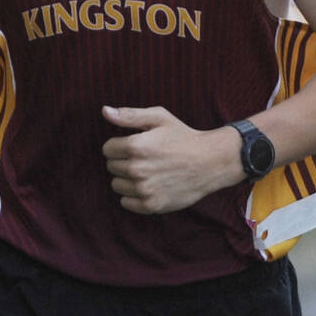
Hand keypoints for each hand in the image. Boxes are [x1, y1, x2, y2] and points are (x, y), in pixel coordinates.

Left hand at [103, 106, 233, 213]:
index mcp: (136, 146)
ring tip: (147, 171)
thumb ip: (129, 115)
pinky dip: (133, 195)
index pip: (107, 149)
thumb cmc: (183, 137)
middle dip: (124, 161)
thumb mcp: (159, 118)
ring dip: (127, 179)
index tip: (136, 145)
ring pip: (117, 185)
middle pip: (111, 167)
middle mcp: (137, 169)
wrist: (211, 162)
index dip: (120, 145)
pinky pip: (126, 202)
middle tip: (145, 158)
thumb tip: (105, 111)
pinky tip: (149, 185)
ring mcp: (144, 189)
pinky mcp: (152, 205)